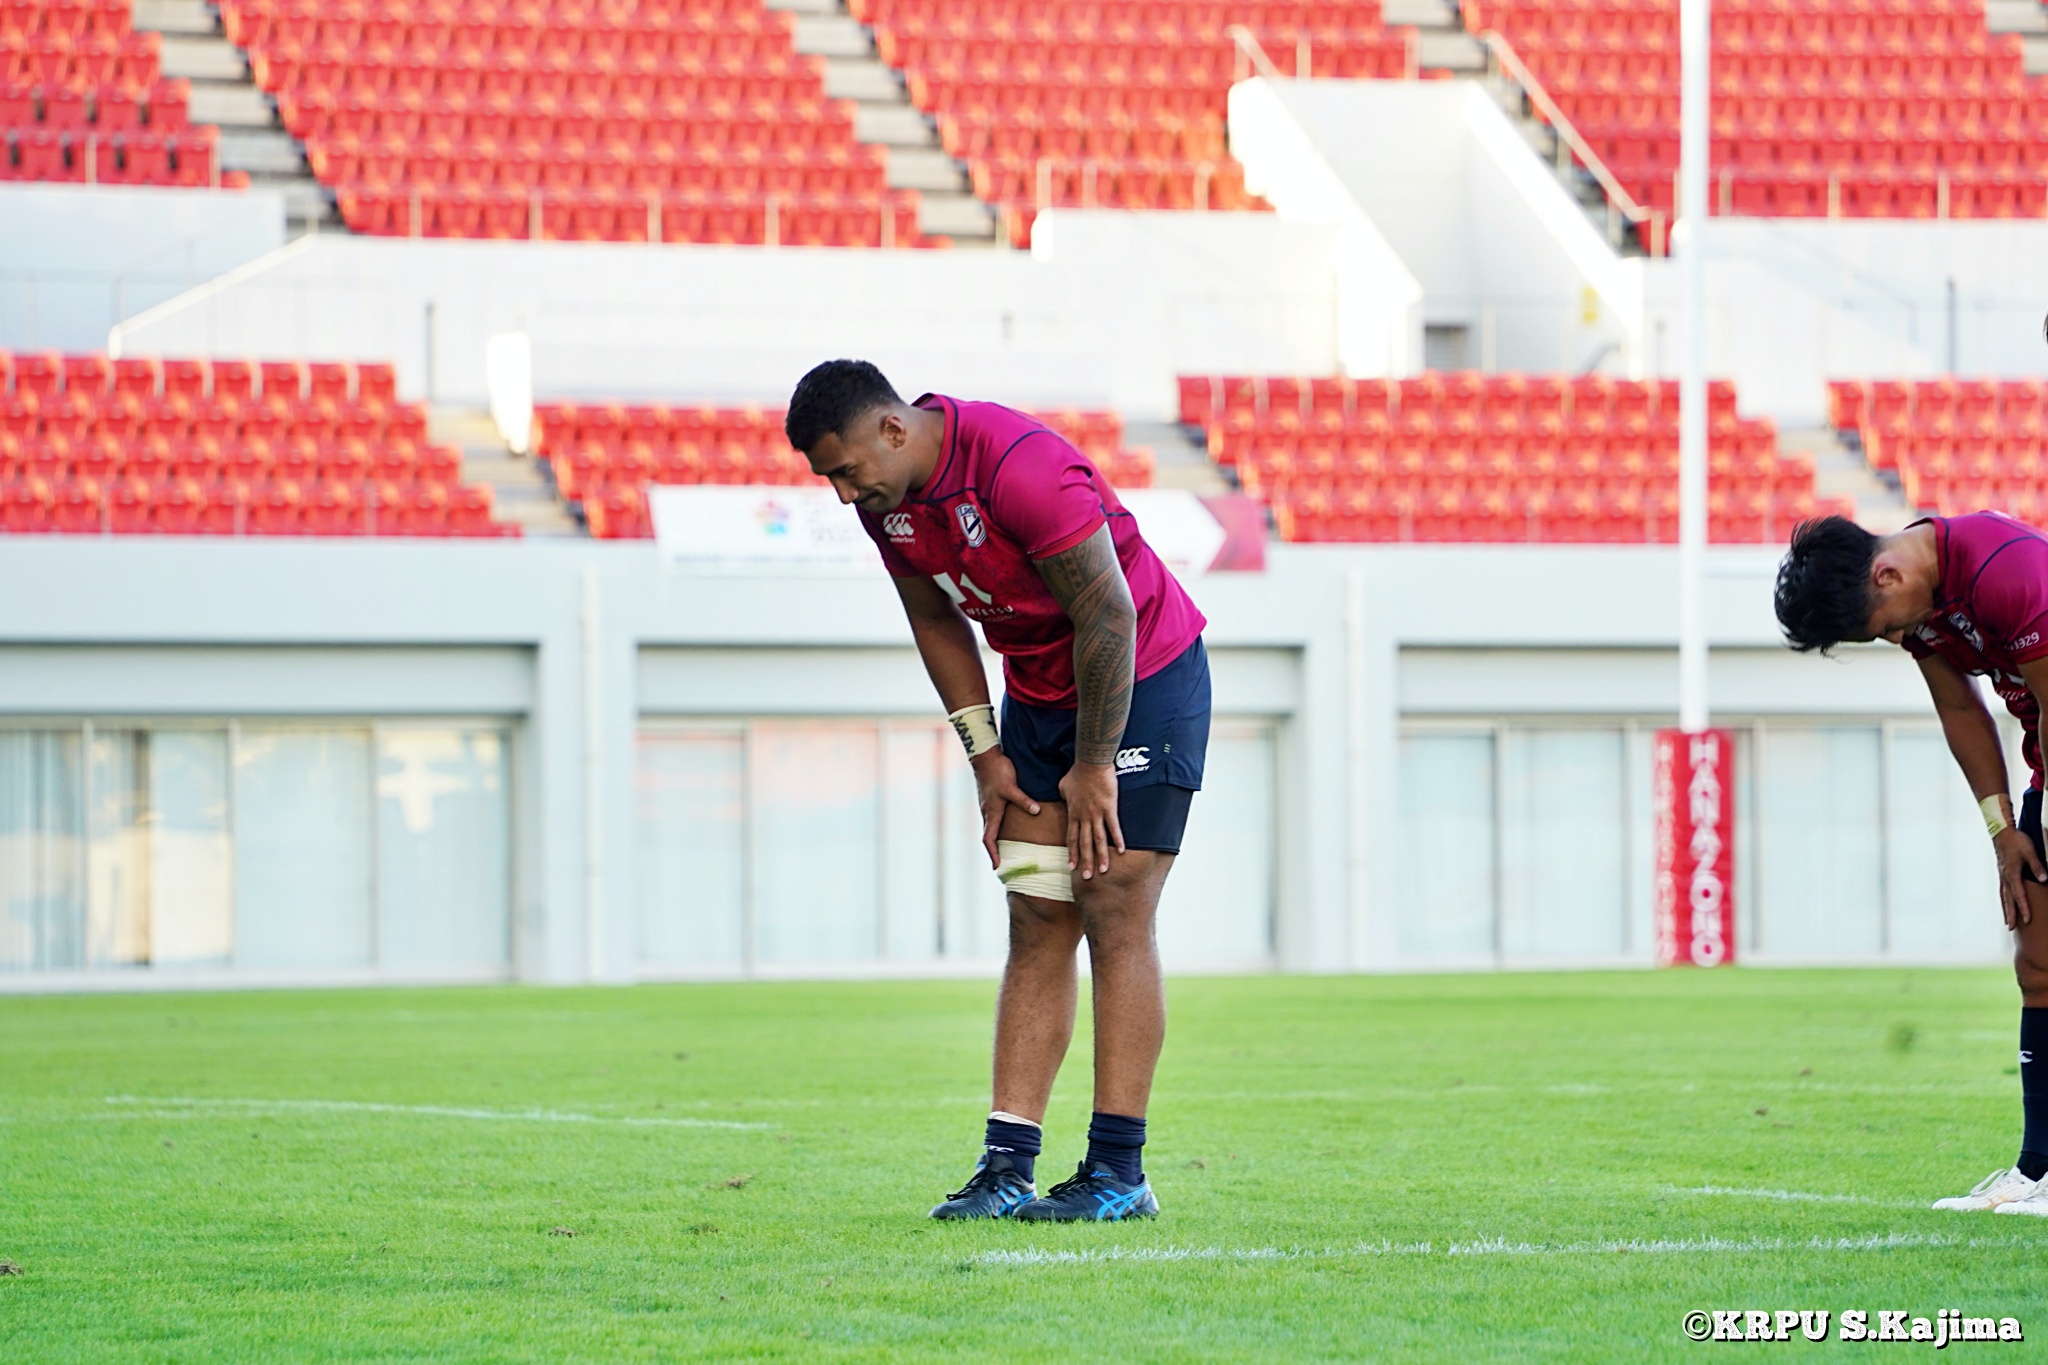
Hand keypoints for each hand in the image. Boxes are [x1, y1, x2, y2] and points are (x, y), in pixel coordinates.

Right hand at [971, 750, 1039, 869]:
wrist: (985, 756)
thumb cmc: (997, 772)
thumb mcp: (1011, 787)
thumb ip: (1024, 800)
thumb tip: (1036, 811)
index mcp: (992, 812)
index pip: (989, 839)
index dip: (993, 854)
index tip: (998, 866)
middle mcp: (987, 812)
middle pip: (989, 837)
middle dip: (994, 851)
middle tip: (1003, 863)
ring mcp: (988, 806)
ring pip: (991, 828)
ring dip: (996, 840)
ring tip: (1005, 850)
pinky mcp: (990, 800)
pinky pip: (993, 819)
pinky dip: (998, 829)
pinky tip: (1007, 828)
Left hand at [1057, 761, 1123, 879]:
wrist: (1091, 763)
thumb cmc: (1077, 772)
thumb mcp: (1063, 786)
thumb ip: (1064, 796)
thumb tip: (1064, 797)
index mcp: (1073, 813)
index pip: (1072, 838)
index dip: (1072, 853)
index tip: (1072, 867)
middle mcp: (1084, 817)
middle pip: (1085, 843)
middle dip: (1085, 861)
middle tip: (1086, 877)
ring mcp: (1097, 814)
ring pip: (1099, 839)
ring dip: (1101, 856)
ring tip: (1103, 871)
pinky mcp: (1110, 808)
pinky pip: (1114, 827)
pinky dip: (1118, 840)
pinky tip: (1121, 851)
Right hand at [1994, 827, 2046, 929]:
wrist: (2001, 832)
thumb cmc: (2016, 840)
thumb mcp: (2030, 852)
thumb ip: (2038, 866)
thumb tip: (2045, 879)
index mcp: (2012, 873)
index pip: (2019, 895)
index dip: (2024, 908)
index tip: (2027, 920)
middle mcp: (2005, 877)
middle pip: (2008, 900)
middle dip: (2011, 914)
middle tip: (2011, 927)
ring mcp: (2002, 875)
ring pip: (2003, 896)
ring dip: (2006, 909)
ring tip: (2007, 921)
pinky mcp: (2002, 873)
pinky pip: (2002, 890)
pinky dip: (2003, 900)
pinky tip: (2005, 903)